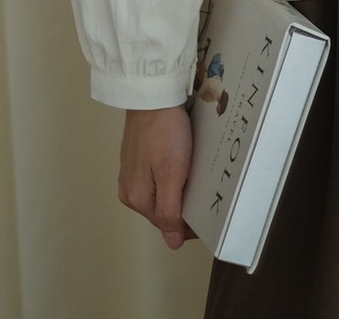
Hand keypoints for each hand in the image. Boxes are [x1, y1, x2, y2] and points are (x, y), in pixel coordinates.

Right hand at [118, 105, 196, 248]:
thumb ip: (170, 210)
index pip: (166, 223)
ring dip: (179, 191)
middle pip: (162, 208)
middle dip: (183, 207)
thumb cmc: (165, 134)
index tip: (209, 215)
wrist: (152, 95)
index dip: (188, 224)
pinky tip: (186, 165)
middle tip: (207, 196)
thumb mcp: (172, 174)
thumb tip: (171, 244)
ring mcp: (132, 172)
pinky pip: (158, 176)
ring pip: (161, 192)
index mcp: (135, 199)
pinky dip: (173, 176)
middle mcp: (129, 189)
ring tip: (199, 180)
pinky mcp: (138, 156)